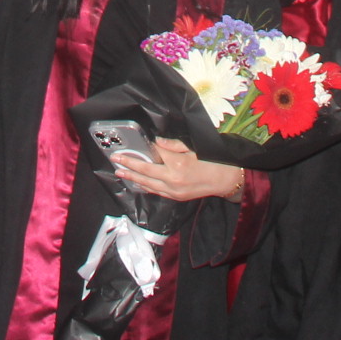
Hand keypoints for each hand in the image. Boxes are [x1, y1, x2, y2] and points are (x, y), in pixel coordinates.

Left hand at [109, 136, 244, 201]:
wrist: (225, 180)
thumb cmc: (211, 161)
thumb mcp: (194, 148)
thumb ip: (173, 145)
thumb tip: (156, 142)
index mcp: (178, 164)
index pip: (156, 153)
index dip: (145, 147)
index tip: (134, 142)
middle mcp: (172, 179)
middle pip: (145, 171)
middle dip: (129, 164)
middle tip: (115, 159)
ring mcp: (173, 191)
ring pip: (148, 184)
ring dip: (132, 177)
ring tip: (119, 172)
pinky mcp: (175, 197)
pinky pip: (156, 191)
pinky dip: (144, 186)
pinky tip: (136, 182)